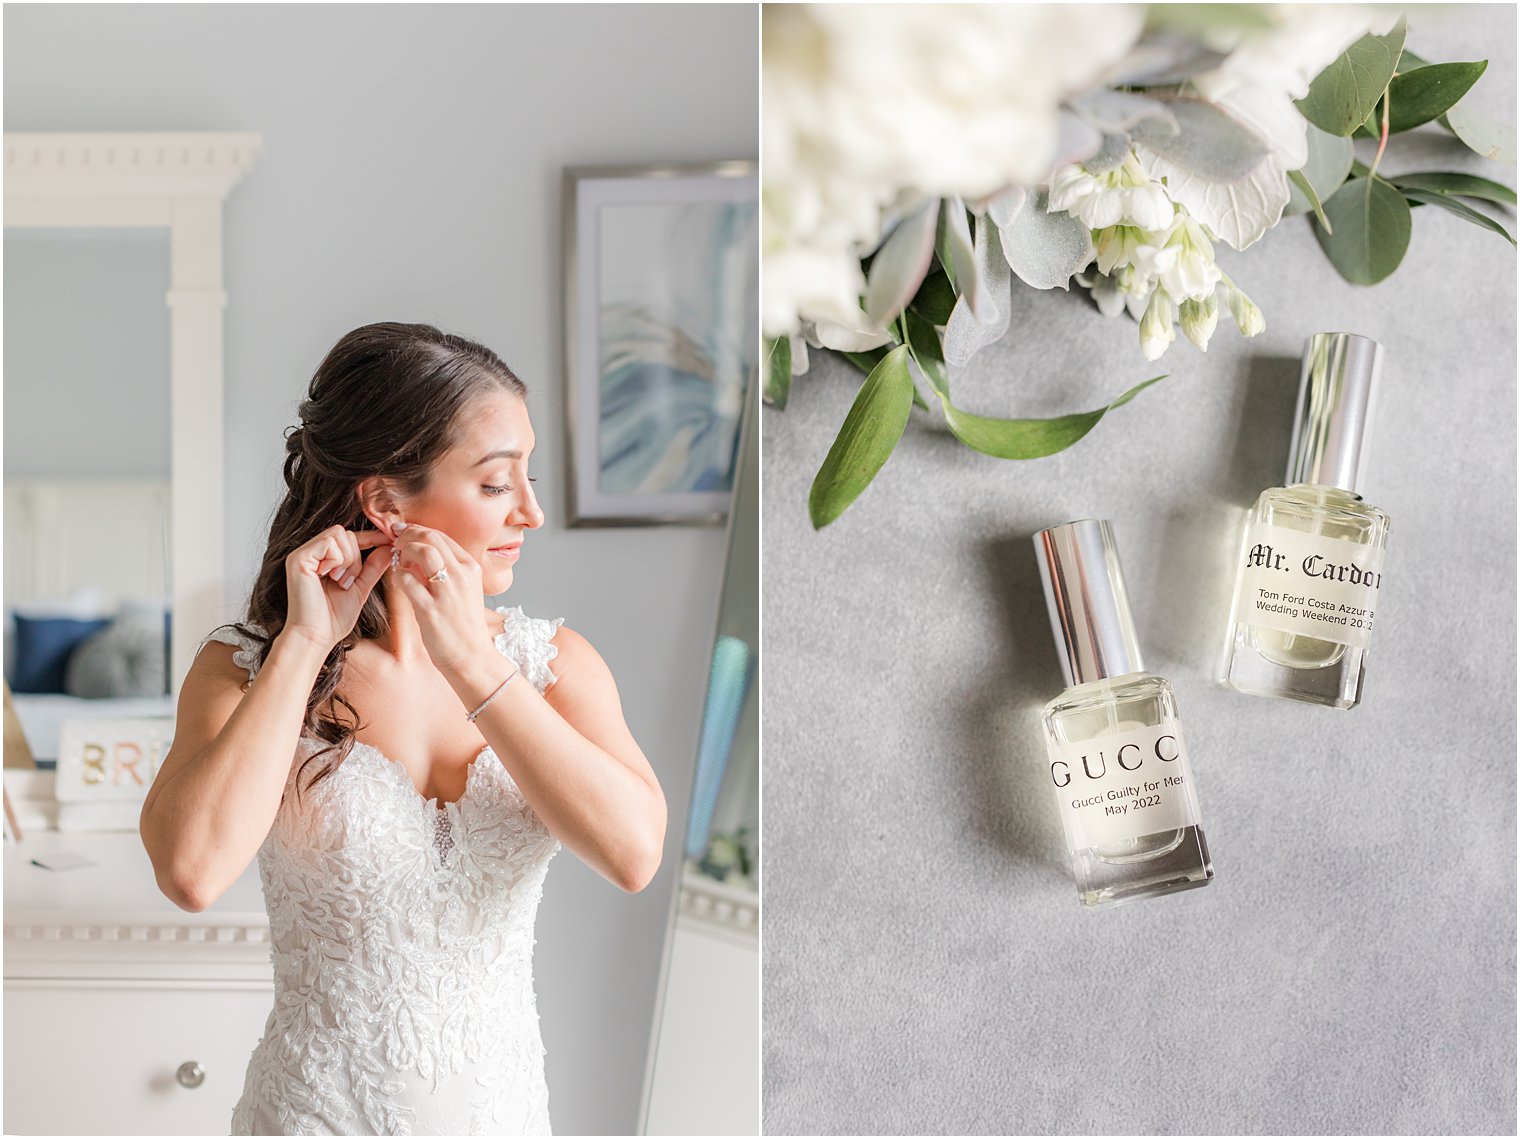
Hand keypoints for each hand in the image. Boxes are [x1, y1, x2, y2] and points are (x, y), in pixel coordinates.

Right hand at [281, 525, 392, 653]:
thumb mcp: (361, 587)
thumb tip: (389, 547)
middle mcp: (310, 552)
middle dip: (356, 559)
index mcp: (322, 558)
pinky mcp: (298, 558)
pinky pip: (329, 543)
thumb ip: (373, 566)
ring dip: (348, 561)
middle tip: (346, 582)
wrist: (317, 636)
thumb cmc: (334, 618)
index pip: (349, 537)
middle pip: (346, 534)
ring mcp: (302, 554)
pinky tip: (329, 578)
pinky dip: (337, 561)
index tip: (389, 540)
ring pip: (340, 535)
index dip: (371, 537)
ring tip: (338, 582)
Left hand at [388, 523, 489, 672]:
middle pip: (431, 538)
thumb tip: (416, 551)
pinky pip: (408, 581)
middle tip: (395, 541)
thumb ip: (444, 569)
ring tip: (396, 559)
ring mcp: (447, 592)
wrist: (472, 656)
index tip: (403, 532)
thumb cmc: (464, 624)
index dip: (417, 530)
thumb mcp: (463, 590)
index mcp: (470, 568)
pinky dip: (398, 575)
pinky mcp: (431, 610)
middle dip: (408, 535)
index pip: (441, 536)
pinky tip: (398, 580)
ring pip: (422, 552)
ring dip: (404, 550)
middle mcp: (461, 576)